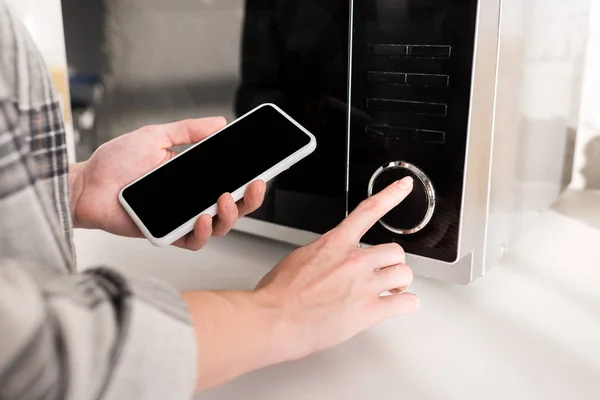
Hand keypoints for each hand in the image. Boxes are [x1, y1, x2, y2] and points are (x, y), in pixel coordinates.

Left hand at [70, 117, 265, 249]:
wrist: (86, 185)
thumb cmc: (116, 163)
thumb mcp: (157, 137)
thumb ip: (189, 131)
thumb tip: (219, 122)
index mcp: (194, 177)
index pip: (230, 180)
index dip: (249, 178)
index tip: (263, 168)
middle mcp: (192, 200)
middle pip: (234, 206)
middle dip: (250, 198)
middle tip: (254, 185)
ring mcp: (182, 218)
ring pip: (220, 225)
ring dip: (231, 214)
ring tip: (225, 198)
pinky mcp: (168, 234)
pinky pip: (195, 240)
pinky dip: (204, 231)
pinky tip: (203, 216)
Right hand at [254, 175, 417, 359]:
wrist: (274, 319)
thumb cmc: (278, 294)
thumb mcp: (298, 258)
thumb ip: (322, 255)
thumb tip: (327, 261)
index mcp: (335, 244)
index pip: (369, 211)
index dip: (391, 194)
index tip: (404, 185)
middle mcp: (353, 260)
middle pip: (395, 251)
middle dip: (391, 264)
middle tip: (384, 274)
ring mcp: (364, 285)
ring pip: (404, 274)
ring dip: (400, 284)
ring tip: (390, 291)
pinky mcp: (369, 311)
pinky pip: (406, 303)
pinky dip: (406, 305)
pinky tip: (396, 306)